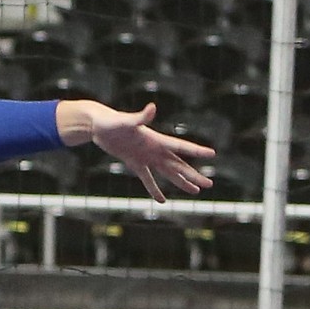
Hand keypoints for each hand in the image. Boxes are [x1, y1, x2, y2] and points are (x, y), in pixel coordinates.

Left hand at [57, 100, 214, 202]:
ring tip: (195, 192)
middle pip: (178, 165)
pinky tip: (161, 200)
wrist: (97, 125)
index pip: (180, 147)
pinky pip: (147, 179)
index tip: (212, 154)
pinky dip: (154, 189)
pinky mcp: (134, 162)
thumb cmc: (111, 121)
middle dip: (193, 175)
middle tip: (209, 184)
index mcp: (156, 140)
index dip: (196, 151)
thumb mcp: (125, 121)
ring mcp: (145, 156)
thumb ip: (140, 117)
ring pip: (167, 173)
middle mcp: (154, 149)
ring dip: (180, 182)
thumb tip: (152, 108)